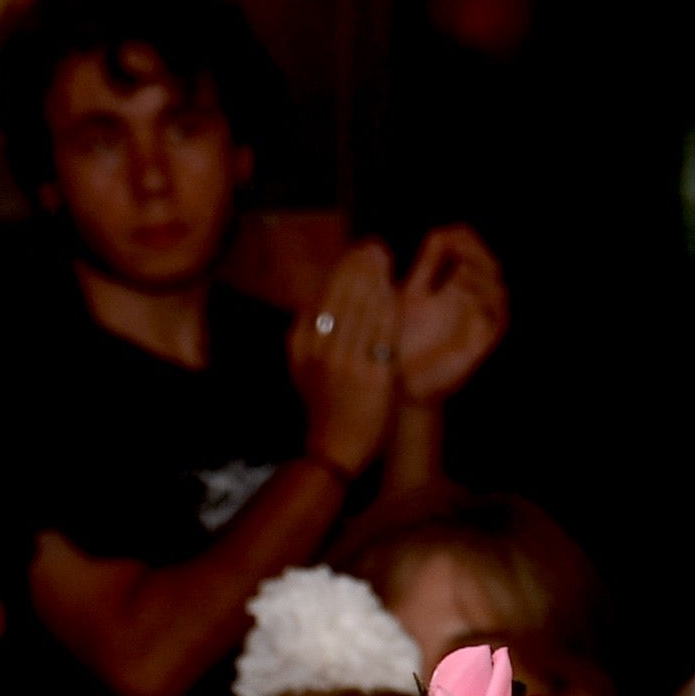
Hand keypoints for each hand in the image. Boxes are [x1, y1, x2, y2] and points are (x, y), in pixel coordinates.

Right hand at [285, 244, 402, 480]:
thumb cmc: (326, 405)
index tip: (355, 252)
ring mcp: (345, 364)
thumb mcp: (304, 367)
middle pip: (341, 297)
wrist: (336, 448)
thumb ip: (309, 332)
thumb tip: (320, 292)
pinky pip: (381, 333)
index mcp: (300, 346)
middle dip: (359, 266)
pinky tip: (394, 290)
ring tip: (383, 260)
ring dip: (374, 279)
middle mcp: (319, 352)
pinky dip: (387, 308)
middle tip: (374, 247)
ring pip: (361, 310)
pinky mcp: (371, 376)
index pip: (321, 297)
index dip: (340, 269)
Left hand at [388, 227, 508, 406]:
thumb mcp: (397, 299)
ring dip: (482, 272)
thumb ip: (407, 272)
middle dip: (476, 249)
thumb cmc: (391, 342)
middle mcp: (467, 301)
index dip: (462, 238)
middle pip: (488, 263)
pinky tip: (463, 289)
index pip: (467, 250)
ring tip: (460, 268)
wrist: (396, 387)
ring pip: (498, 287)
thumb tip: (405, 238)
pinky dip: (486, 299)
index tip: (445, 235)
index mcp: (446, 285)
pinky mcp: (482, 343)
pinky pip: (498, 317)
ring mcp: (477, 321)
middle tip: (458, 244)